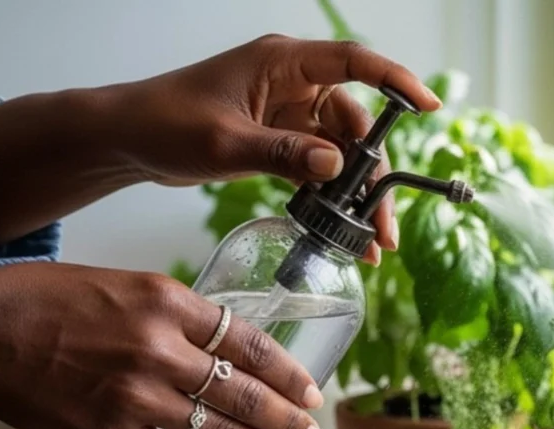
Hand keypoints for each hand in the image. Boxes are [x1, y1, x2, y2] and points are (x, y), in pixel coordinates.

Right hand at [0, 263, 327, 428]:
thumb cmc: (47, 301)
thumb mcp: (127, 284)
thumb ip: (178, 314)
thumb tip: (226, 344)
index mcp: (168, 303)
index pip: (251, 343)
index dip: (290, 373)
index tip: (312, 389)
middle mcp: (159, 349)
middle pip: (246, 394)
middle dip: (288, 419)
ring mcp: (135, 395)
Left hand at [116, 35, 441, 255]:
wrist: (125, 140)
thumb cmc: (163, 122)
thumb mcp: (223, 143)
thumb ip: (282, 154)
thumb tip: (334, 164)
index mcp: (282, 64)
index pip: (353, 61)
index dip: (395, 81)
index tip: (427, 106)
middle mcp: (293, 84)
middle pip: (356, 124)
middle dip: (375, 175)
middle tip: (384, 223)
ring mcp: (289, 114)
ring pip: (343, 153)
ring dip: (357, 196)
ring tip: (368, 242)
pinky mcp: (280, 141)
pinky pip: (320, 168)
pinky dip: (332, 199)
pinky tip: (341, 233)